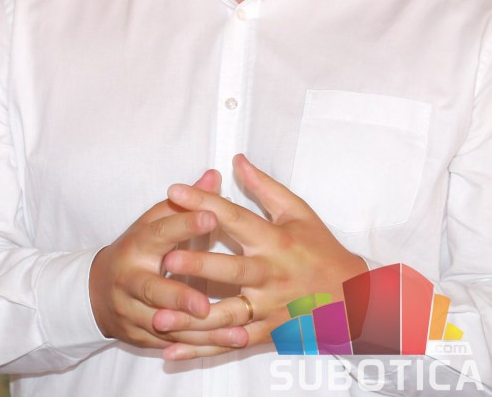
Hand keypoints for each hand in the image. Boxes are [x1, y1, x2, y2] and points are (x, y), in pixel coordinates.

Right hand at [89, 169, 245, 349]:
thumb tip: (213, 175)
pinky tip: (230, 341)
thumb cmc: (138, 249)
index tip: (212, 216)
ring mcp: (132, 311)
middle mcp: (131, 279)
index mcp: (138, 244)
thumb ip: (185, 202)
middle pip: (153, 290)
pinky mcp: (140, 337)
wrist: (97, 293)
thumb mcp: (154, 221)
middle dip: (178, 297)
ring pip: (165, 324)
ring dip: (198, 330)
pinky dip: (201, 346)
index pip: (161, 232)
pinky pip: (173, 344)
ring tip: (234, 330)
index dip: (185, 224)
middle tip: (204, 304)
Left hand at [155, 154, 366, 359]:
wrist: (352, 297)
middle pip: (230, 270)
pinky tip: (172, 352)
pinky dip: (201, 350)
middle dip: (199, 265)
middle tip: (167, 259)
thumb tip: (237, 159)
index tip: (174, 191)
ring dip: (192, 317)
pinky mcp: (265, 334)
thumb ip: (264, 186)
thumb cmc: (320, 248)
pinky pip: (229, 343)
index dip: (204, 204)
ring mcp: (267, 308)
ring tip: (159, 316)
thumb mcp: (297, 211)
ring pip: (226, 315)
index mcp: (274, 241)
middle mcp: (269, 275)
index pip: (235, 218)